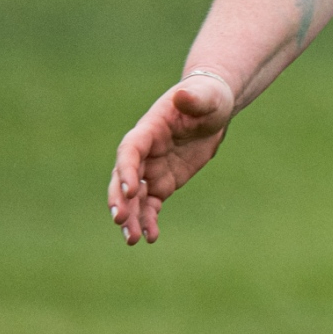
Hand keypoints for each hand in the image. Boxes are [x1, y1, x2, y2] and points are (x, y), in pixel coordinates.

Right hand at [107, 73, 233, 244]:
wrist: (212, 110)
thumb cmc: (208, 98)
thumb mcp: (206, 97)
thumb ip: (193, 98)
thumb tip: (183, 94)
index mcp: (148, 130)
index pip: (130, 151)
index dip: (128, 170)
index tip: (131, 190)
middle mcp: (144, 152)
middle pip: (124, 178)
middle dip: (120, 199)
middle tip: (120, 219)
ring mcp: (151, 170)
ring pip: (134, 198)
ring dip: (131, 217)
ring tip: (133, 239)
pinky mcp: (162, 183)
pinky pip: (151, 205)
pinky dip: (148, 220)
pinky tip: (150, 237)